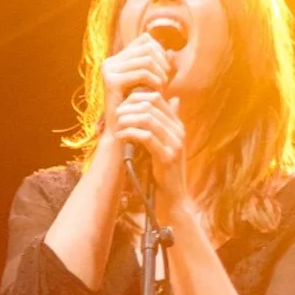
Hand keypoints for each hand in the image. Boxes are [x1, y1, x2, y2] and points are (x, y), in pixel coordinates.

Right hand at [100, 33, 172, 146]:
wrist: (123, 131)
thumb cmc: (139, 108)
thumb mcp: (151, 84)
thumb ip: (159, 68)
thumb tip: (171, 51)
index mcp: (117, 59)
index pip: (145, 40)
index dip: (160, 51)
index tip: (166, 70)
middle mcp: (110, 61)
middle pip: (147, 47)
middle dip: (162, 62)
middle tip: (167, 80)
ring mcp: (108, 70)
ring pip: (147, 59)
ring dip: (160, 73)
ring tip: (163, 88)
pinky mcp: (112, 81)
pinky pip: (143, 73)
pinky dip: (155, 81)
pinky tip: (159, 93)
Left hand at [114, 86, 189, 211]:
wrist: (173, 197)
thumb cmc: (164, 170)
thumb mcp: (164, 144)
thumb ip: (162, 124)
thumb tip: (168, 101)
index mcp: (178, 125)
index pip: (158, 98)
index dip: (137, 98)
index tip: (122, 105)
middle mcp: (179, 131)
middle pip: (152, 106)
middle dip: (130, 107)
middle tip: (116, 114)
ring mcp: (175, 144)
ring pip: (148, 119)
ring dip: (128, 119)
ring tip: (116, 125)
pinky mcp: (168, 157)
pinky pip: (147, 137)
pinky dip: (130, 134)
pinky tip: (120, 137)